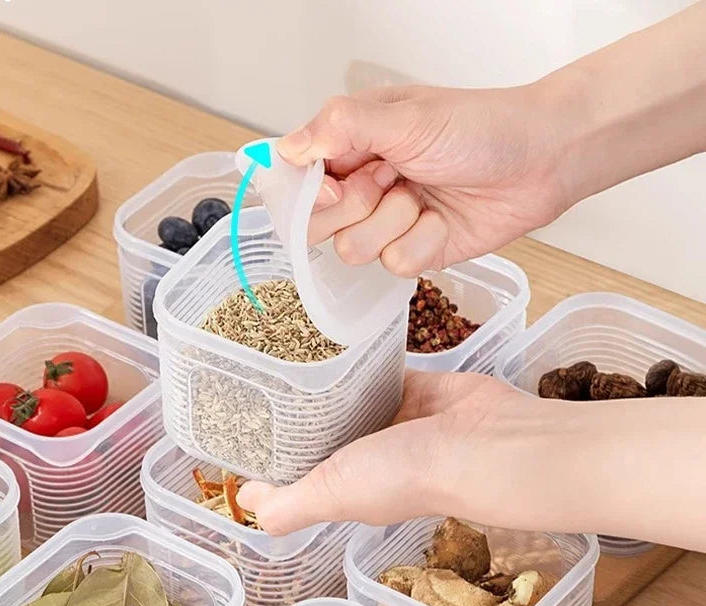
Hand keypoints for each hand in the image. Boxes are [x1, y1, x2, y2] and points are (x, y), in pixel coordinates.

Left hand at [237, 371, 559, 533]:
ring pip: (349, 398)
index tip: (242, 423)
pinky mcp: (415, 387)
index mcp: (345, 485)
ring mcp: (392, 420)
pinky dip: (362, 360)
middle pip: (322, 431)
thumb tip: (246, 503)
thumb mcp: (333, 495)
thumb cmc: (407, 474)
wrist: (485, 442)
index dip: (273, 453)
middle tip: (259, 373)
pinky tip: (335, 341)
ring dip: (327, 382)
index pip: (299, 470)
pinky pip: (380, 371)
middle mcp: (367, 455)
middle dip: (295, 411)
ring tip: (288, 349)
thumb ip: (289, 505)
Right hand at [278, 85, 568, 276]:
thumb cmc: (480, 127)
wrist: (541, 160)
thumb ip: (340, 128)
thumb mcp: (404, 117)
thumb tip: (287, 149)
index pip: (298, 180)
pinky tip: (444, 220)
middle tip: (391, 179)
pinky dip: (423, 242)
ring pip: (354, 250)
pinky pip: (395, 265)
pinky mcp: (415, 250)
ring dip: (393, 223)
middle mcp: (363, 185)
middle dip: (356, 207)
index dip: (310, 192)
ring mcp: (388, 221)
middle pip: (317, 225)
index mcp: (352, 145)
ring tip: (424, 196)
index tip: (337, 184)